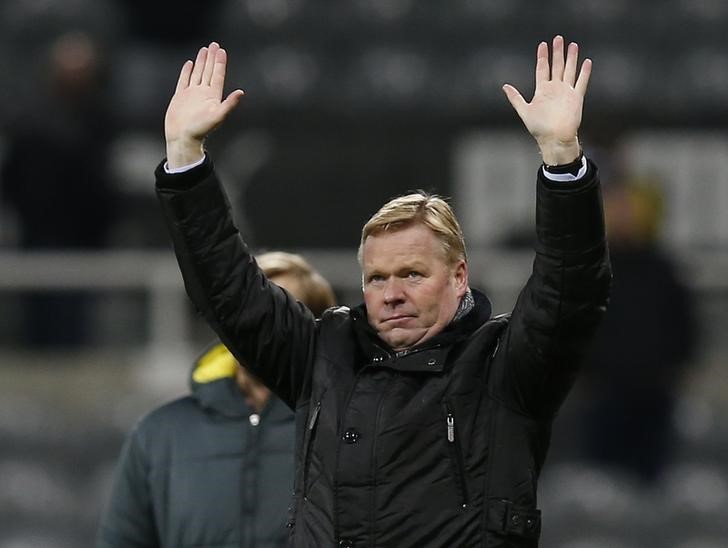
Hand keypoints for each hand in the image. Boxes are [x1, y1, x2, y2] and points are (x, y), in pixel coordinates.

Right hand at [165, 42, 244, 168]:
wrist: (183, 138)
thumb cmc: (200, 130)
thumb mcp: (218, 116)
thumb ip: (229, 104)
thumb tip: (241, 93)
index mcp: (213, 96)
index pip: (217, 75)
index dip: (220, 63)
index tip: (221, 50)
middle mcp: (203, 93)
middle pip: (208, 71)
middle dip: (211, 58)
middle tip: (214, 44)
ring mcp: (192, 94)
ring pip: (198, 73)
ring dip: (201, 62)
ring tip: (204, 49)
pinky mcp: (180, 97)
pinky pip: (184, 80)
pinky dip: (187, 72)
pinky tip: (189, 64)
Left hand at [502, 36, 591, 164]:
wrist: (554, 139)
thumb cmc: (539, 128)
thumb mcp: (524, 111)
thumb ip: (515, 98)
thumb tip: (504, 86)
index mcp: (542, 91)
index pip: (542, 69)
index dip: (542, 57)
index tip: (542, 44)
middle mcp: (555, 89)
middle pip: (556, 66)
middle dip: (557, 52)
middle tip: (558, 38)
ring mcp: (566, 92)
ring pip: (569, 70)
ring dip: (571, 58)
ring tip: (572, 45)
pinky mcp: (576, 98)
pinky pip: (581, 82)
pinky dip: (584, 72)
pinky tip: (586, 62)